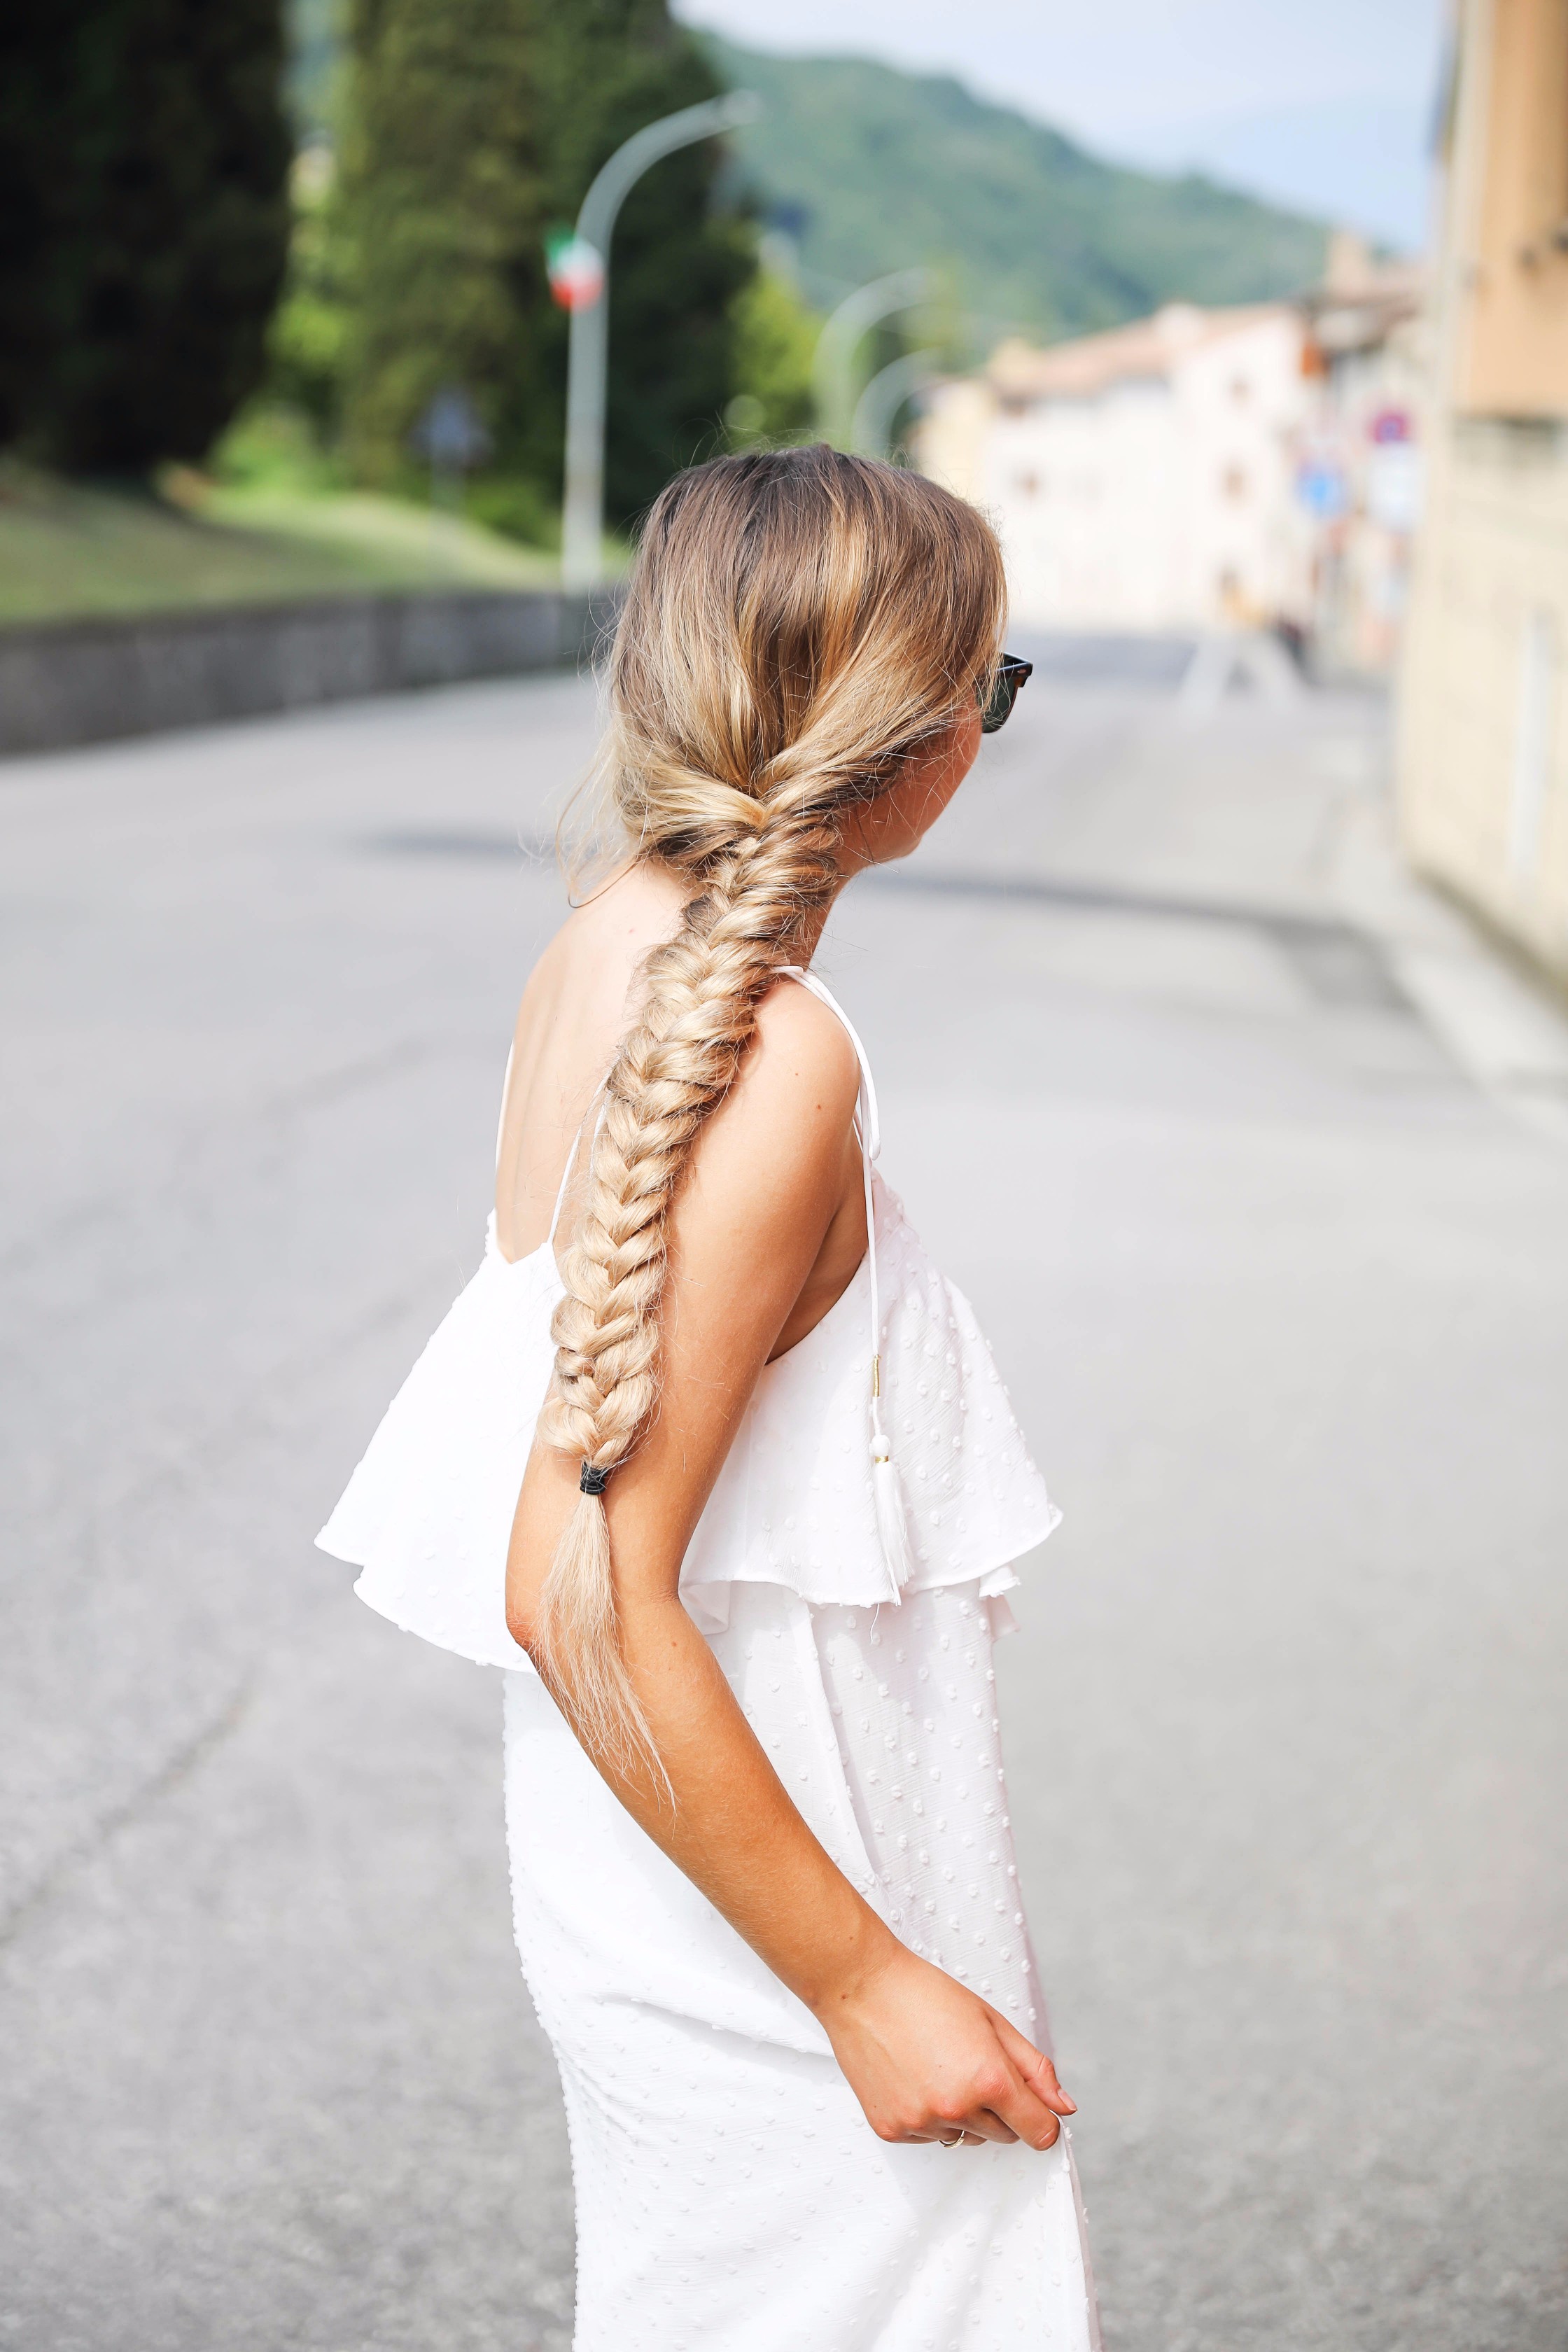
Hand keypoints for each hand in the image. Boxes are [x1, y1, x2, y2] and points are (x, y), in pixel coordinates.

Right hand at [814, 1938, 1075, 2147]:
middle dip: (1000, 2109)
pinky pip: (929, 2137)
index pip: (1039, 2133)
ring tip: (937, 2066)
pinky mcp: (892, 2130)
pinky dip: (929, 2116)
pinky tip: (913, 2077)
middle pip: (1005, 2136)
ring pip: (966, 2138)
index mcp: (990, 2081)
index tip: (1031, 2104)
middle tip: (972, 2064)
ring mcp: (922, 2123)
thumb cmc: (928, 1996)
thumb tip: (1064, 2109)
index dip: (1041, 2118)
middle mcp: (957, 2110)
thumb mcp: (992, 2022)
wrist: (862, 1987)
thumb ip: (1035, 2069)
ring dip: (963, 2114)